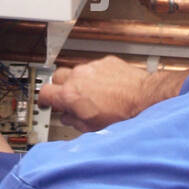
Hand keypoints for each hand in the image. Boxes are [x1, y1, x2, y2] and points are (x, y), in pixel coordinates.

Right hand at [38, 55, 153, 131]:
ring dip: (79, 81)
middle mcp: (79, 76)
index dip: (43, 99)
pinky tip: (106, 86)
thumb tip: (68, 118)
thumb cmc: (122, 114)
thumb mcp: (92, 127)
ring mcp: (92, 67)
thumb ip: (73, 121)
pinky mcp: (106, 61)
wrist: (144, 99)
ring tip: (91, 93)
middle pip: (57, 77)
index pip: (45, 93)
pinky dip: (96, 75)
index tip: (46, 102)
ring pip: (76, 71)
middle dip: (60, 87)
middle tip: (68, 97)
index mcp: (70, 94)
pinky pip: (94, 67)